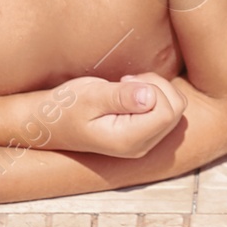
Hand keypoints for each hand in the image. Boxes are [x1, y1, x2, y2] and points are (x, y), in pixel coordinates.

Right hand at [42, 73, 186, 157]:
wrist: (50, 122)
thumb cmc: (65, 107)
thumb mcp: (89, 96)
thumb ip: (120, 97)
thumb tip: (150, 97)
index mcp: (128, 140)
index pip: (167, 112)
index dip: (154, 88)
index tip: (126, 81)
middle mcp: (141, 146)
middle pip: (176, 110)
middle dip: (158, 86)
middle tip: (127, 81)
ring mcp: (144, 142)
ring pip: (175, 109)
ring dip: (157, 89)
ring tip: (128, 86)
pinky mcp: (144, 134)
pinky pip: (167, 110)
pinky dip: (156, 95)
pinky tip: (132, 93)